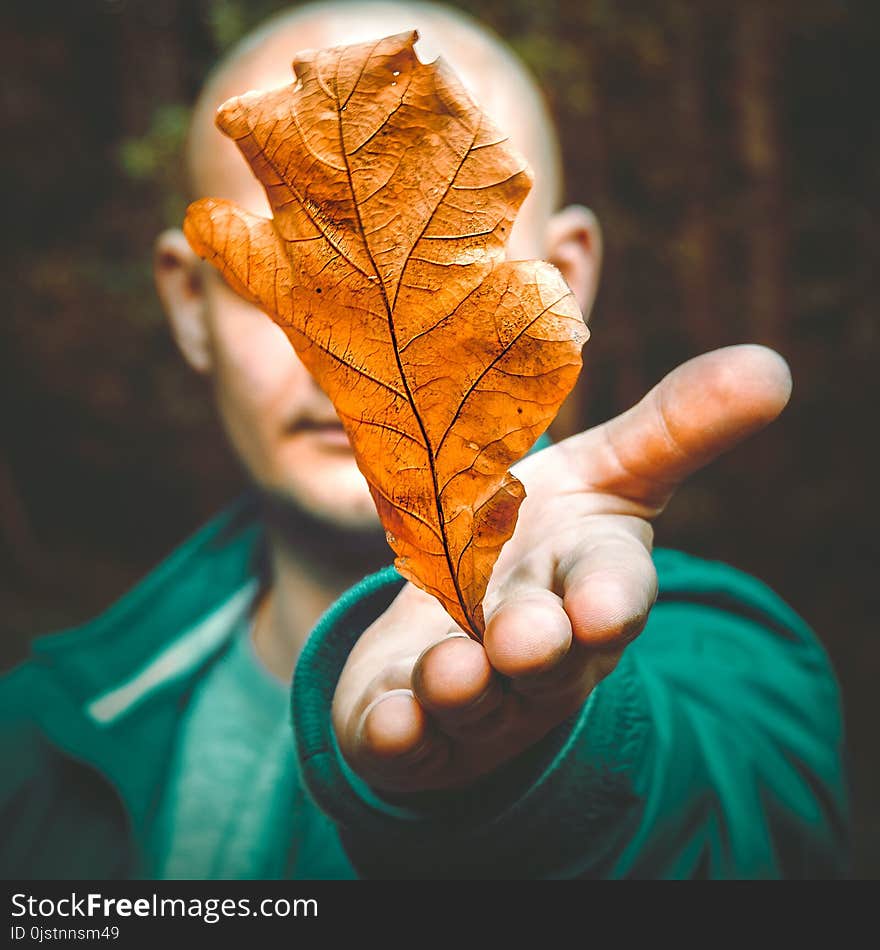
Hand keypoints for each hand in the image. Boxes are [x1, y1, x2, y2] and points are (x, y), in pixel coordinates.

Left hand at [331, 345, 791, 792]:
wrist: (460, 611)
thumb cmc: (535, 535)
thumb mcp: (602, 474)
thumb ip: (670, 429)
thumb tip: (770, 365)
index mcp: (587, 584)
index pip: (612, 590)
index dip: (610, 598)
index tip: (601, 606)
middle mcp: (543, 651)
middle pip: (549, 657)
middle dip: (539, 649)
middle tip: (524, 637)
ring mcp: (481, 699)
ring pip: (478, 702)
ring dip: (463, 689)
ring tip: (449, 673)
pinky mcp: (417, 728)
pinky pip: (408, 740)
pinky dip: (398, 732)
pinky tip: (387, 722)